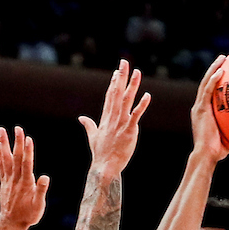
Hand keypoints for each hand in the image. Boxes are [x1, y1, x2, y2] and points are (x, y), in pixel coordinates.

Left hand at [0, 125, 49, 229]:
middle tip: (17, 128)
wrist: (11, 223)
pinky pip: (1, 165)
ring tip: (1, 130)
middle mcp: (16, 179)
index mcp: (26, 184)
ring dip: (4, 143)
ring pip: (6, 159)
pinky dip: (0, 155)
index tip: (28, 138)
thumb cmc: (28, 215)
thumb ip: (41, 191)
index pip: (27, 164)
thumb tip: (45, 177)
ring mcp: (8, 180)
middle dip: (17, 142)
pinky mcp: (4, 182)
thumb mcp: (39, 206)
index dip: (28, 151)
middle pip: (16, 158)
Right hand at [79, 60, 150, 179]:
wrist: (105, 166)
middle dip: (121, 77)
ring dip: (132, 85)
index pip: (110, 96)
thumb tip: (81, 118)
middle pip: (117, 92)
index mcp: (106, 118)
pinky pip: (136, 115)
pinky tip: (147, 95)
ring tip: (137, 72)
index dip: (114, 83)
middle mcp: (113, 117)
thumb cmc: (101, 153)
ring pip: (127, 100)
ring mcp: (121, 123)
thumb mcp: (92, 136)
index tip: (118, 71)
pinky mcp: (129, 130)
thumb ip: (88, 125)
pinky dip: (142, 105)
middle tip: (125, 62)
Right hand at [192, 54, 228, 162]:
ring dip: (214, 69)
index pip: (209, 92)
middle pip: (206, 83)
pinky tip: (220, 71)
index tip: (225, 70)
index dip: (216, 80)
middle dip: (215, 69)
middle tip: (224, 59)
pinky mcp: (201, 110)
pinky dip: (213, 80)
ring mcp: (199, 107)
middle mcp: (200, 107)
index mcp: (204, 112)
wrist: (206, 155)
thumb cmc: (217, 151)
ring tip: (222, 58)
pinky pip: (207, 91)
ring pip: (205, 83)